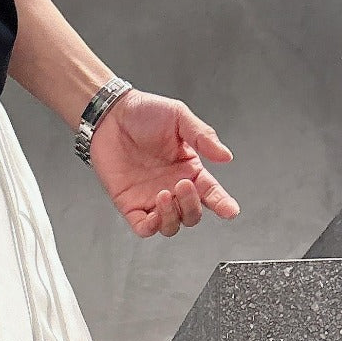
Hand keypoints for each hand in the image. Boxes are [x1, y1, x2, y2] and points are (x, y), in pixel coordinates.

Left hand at [88, 89, 239, 237]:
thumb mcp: (179, 117)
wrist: (110, 115)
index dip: (223, 204)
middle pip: (191, 215)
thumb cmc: (144, 112)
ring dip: (172, 216)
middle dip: (192, 206)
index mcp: (189, 169)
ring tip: (164, 193)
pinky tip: (154, 207)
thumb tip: (226, 156)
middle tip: (183, 184)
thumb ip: (202, 137)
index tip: (231, 211)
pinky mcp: (130, 205)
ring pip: (171, 226)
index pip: (211, 193)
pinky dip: (152, 226)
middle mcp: (173, 188)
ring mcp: (151, 199)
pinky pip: (144, 228)